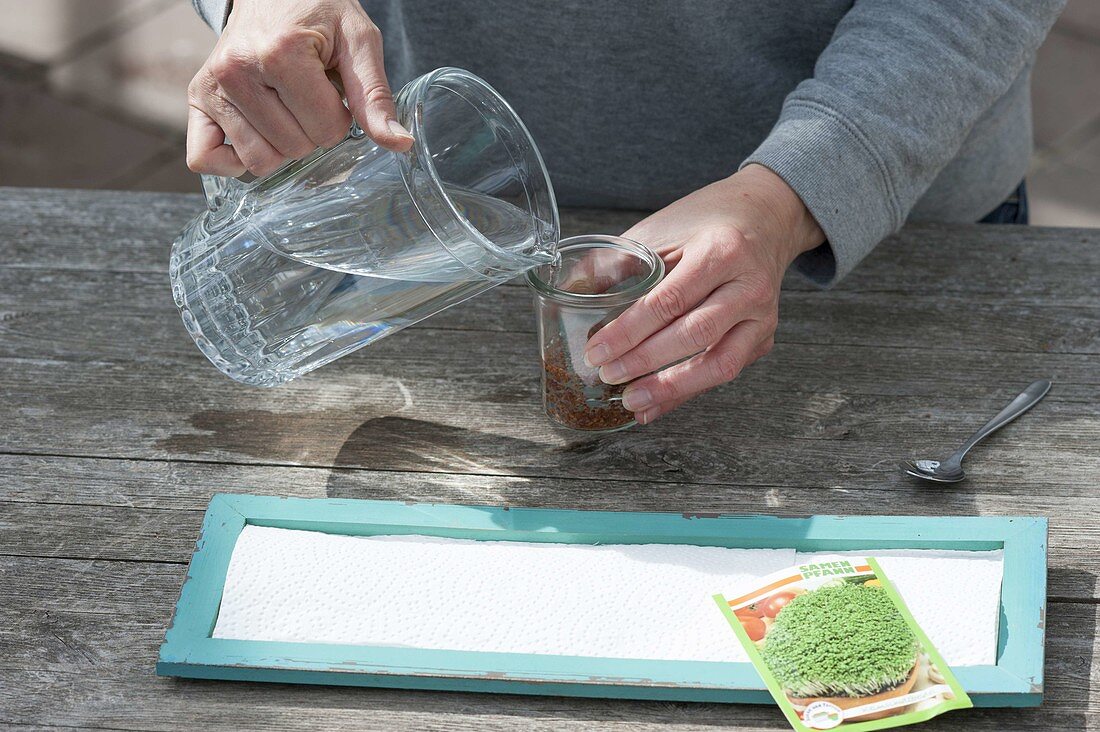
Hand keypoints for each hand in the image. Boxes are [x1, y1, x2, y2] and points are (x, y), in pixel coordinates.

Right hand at [186, 0, 412, 177]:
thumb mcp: (359, 42)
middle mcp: (237, 71)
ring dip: (281, 145)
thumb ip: (376, 96)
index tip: (332, 89)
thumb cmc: (320, 12)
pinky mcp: (197, 98)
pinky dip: (234, 160)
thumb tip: (400, 144)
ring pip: (259, 161)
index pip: (326, 131)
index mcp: (280, 54)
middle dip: (312, 131)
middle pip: (294, 149)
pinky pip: (205, 159)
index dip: (340, 117)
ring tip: (284, 105)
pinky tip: (256, 134)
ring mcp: (211, 86)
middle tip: (308, 95)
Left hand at [583, 164, 824, 423]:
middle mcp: (748, 286)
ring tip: (631, 401)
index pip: (669, 300)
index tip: (595, 351)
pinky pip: (725, 370)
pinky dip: (687, 392)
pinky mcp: (762, 337)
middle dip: (645, 362)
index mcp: (720, 251)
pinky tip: (656, 405)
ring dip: (671, 389)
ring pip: (719, 364)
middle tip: (607, 375)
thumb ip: (616, 262)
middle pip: (694, 334)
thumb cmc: (705, 222)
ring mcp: (761, 315)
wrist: (764, 216)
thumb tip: (569, 295)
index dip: (628, 331)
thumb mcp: (659, 230)